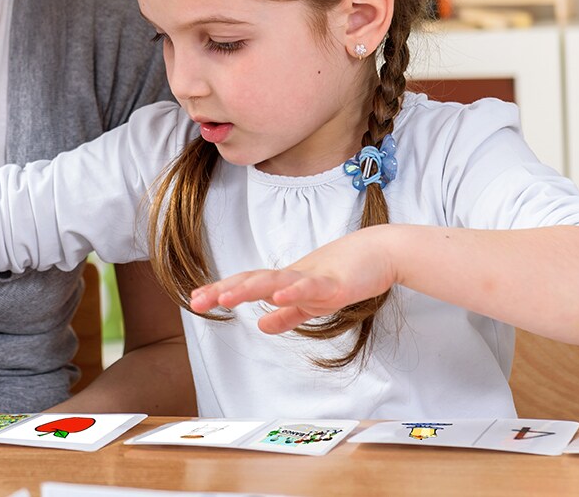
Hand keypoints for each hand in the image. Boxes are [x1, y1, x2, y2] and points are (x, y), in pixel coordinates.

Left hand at [188, 225, 399, 334]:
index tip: (196, 299)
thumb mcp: (313, 300)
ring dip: (248, 288)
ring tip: (225, 297)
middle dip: (223, 290)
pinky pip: (311, 287)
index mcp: (286, 281)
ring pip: (274, 281)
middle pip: (252, 281)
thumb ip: (288, 314)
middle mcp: (293, 276)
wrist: (383, 252)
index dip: (221, 290)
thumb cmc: (349, 271)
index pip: (247, 285)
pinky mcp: (335, 282)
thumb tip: (262, 326)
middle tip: (196, 301)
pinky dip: (293, 291)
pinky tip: (277, 295)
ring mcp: (312, 277)